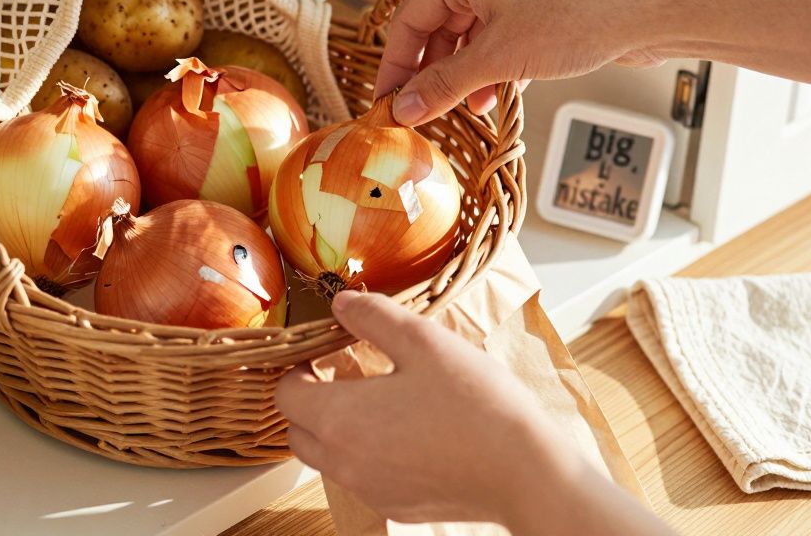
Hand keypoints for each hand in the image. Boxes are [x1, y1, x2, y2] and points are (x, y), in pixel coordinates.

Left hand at [274, 290, 582, 525]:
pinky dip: (368, 455)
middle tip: (343, 375)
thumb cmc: (477, 404)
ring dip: (338, 429)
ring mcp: (370, 489)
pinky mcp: (398, 506)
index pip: (284, 394)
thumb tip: (339, 304)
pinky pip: (363, 478)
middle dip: (310, 401)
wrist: (526, 471)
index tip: (323, 352)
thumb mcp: (423, 342)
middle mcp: (344, 462)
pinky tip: (408, 432)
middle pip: (298, 431)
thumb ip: (373, 318)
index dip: (297, 368)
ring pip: (329, 458)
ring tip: (380, 400)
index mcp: (339, 419)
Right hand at [378, 0, 665, 125]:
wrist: (644, 14)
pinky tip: (489, 99)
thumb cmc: (576, 20)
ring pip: (465, 39)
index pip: (409, 19)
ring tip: (459, 111)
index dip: (396, 66)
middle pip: (435, 29)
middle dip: (430, 74)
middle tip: (419, 113)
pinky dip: (486, 70)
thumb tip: (404, 109)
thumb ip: (445, 85)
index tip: (388, 103)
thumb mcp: (498, 59)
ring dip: (459, 77)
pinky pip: (493, 41)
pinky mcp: (532, 8)